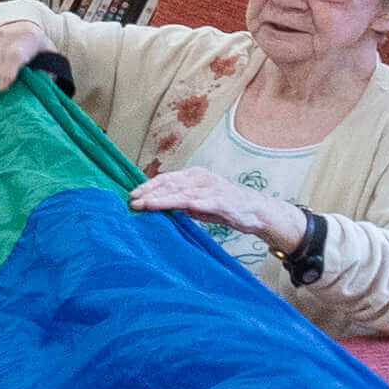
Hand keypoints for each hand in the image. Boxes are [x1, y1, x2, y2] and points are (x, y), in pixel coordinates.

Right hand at [0, 4, 55, 86]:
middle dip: (0, 78)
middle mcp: (7, 36)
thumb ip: (48, 69)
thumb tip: (42, 86)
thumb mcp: (48, 54)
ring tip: (2, 74)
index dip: (7, 74)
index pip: (13, 56)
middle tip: (10, 81)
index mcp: (28, 39)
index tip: (4, 88)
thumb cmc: (36, 45)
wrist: (21, 26)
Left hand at [128, 166, 307, 251]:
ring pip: (180, 192)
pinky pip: (198, 201)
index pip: (167, 179)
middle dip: (149, 192)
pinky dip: (181, 203)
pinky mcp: (220, 201)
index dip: (149, 186)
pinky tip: (168, 207)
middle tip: (131, 201)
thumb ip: (181, 202)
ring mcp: (211, 188)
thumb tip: (158, 206)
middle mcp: (201, 178)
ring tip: (143, 204)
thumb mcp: (199, 203)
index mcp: (195, 176)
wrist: (256, 212)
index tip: (132, 194)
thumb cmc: (226, 206)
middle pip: (170, 184)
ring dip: (160, 199)